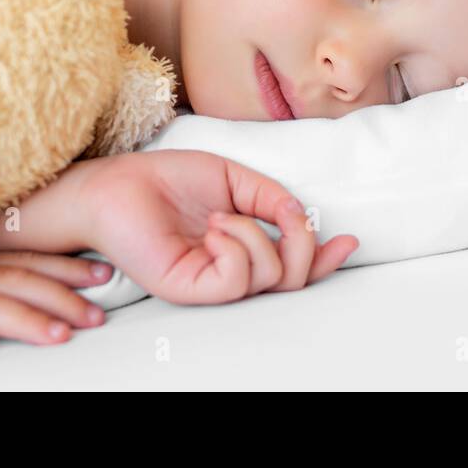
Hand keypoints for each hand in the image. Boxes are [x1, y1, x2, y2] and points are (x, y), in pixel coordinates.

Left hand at [79, 149, 358, 304]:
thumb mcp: (232, 178)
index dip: (325, 258)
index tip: (349, 241)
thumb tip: (299, 214)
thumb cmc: (168, 180)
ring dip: (257, 235)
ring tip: (221, 216)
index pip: (292, 265)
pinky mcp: (193, 289)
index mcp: (243, 245)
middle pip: (293, 279)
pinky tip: (212, 228)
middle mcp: (231, 269)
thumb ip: (269, 196)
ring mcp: (212, 283)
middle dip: (306, 245)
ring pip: (271, 276)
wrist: (118, 184)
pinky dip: (237, 246)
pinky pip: (239, 280)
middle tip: (290, 214)